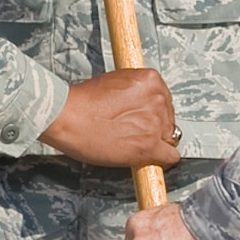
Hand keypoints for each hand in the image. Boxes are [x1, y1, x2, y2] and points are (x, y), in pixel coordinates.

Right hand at [39, 69, 179, 169]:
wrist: (69, 117)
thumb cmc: (83, 100)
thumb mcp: (115, 80)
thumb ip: (134, 90)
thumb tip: (139, 101)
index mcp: (151, 80)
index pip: (164, 99)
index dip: (152, 110)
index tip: (144, 116)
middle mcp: (158, 100)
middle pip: (168, 118)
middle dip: (153, 125)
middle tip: (134, 130)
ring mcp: (155, 124)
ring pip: (169, 137)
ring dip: (155, 141)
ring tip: (133, 142)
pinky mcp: (149, 147)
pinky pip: (170, 156)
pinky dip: (163, 159)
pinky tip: (152, 158)